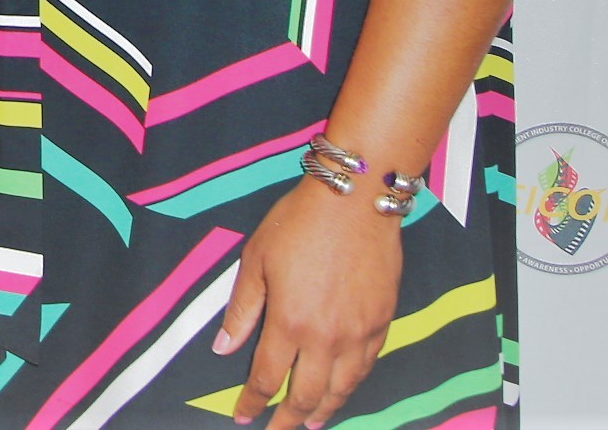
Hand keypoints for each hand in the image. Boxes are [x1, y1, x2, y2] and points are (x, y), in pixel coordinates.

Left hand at [212, 178, 401, 428]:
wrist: (356, 200)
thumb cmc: (299, 223)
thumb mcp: (257, 260)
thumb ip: (242, 309)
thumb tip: (224, 348)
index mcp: (289, 323)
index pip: (268, 378)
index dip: (253, 403)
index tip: (242, 417)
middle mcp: (326, 338)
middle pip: (307, 395)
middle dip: (288, 419)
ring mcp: (359, 333)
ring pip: (342, 388)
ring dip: (324, 410)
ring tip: (311, 422)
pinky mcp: (382, 322)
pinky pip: (367, 366)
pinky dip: (352, 384)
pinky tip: (344, 387)